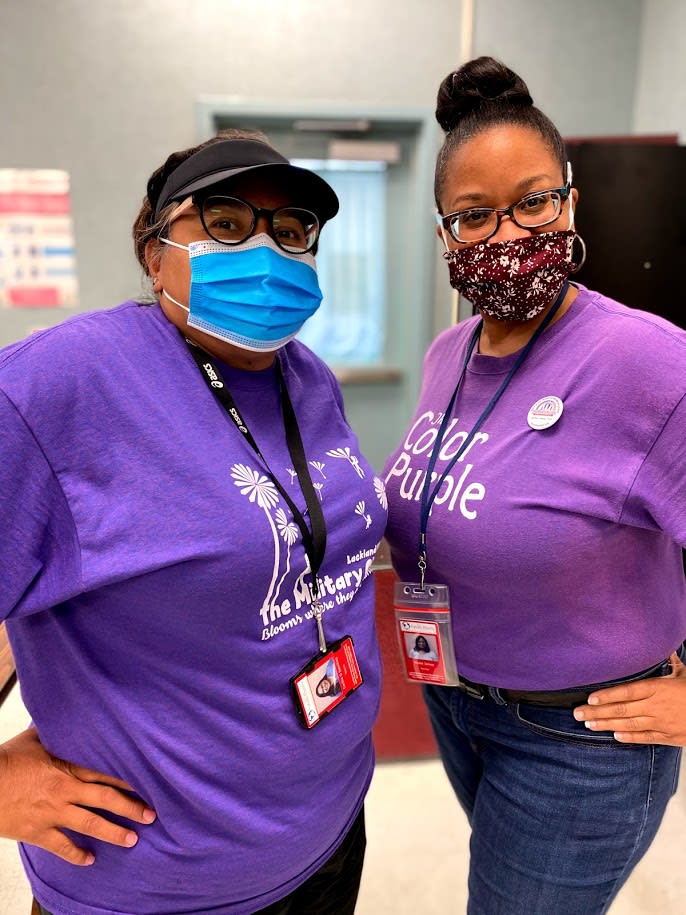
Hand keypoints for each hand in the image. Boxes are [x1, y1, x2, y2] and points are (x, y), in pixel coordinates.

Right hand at [0, 727, 155, 865]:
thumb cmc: (6, 760)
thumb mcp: (34, 739)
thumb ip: (55, 733)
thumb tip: (68, 717)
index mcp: (68, 767)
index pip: (106, 772)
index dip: (128, 778)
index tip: (148, 782)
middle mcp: (66, 791)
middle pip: (106, 799)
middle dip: (130, 808)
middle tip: (150, 815)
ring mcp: (53, 814)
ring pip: (91, 825)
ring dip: (113, 833)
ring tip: (132, 839)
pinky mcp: (38, 832)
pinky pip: (62, 847)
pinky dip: (77, 855)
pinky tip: (90, 860)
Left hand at [573, 653, 685, 745]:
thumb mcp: (685, 673)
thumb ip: (669, 661)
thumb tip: (661, 645)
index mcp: (659, 688)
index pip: (627, 691)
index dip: (607, 695)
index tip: (590, 697)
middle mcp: (657, 706)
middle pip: (621, 709)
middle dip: (597, 711)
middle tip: (578, 713)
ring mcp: (662, 723)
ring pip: (629, 724)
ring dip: (607, 724)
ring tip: (589, 724)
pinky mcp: (669, 737)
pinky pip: (645, 737)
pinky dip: (629, 737)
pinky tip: (615, 736)